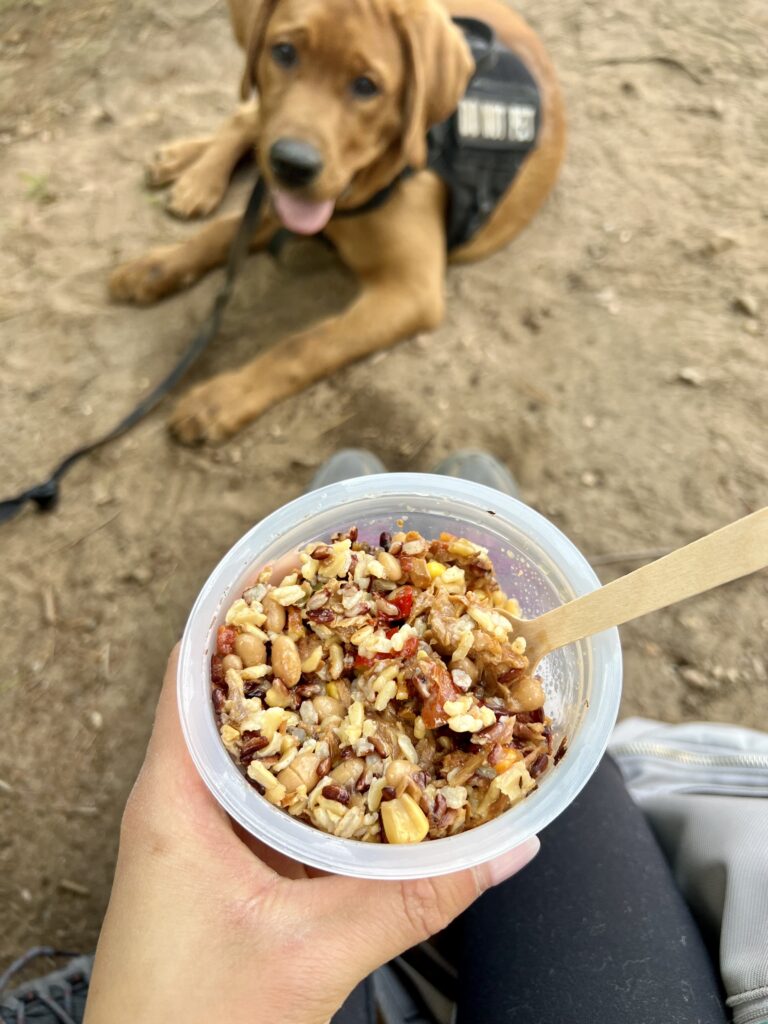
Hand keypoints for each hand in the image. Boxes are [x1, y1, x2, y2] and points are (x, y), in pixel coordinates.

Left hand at [85, 646, 538, 1023]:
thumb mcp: (316, 952)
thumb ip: (418, 897)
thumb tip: (513, 844)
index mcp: (173, 797)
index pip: (192, 666)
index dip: (242, 606)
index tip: (302, 563)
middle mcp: (177, 803)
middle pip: (230, 694)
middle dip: (295, 648)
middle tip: (363, 609)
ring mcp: (197, 837)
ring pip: (254, 746)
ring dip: (309, 708)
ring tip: (375, 670)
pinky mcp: (221, 870)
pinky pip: (270, 797)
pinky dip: (317, 771)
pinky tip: (364, 769)